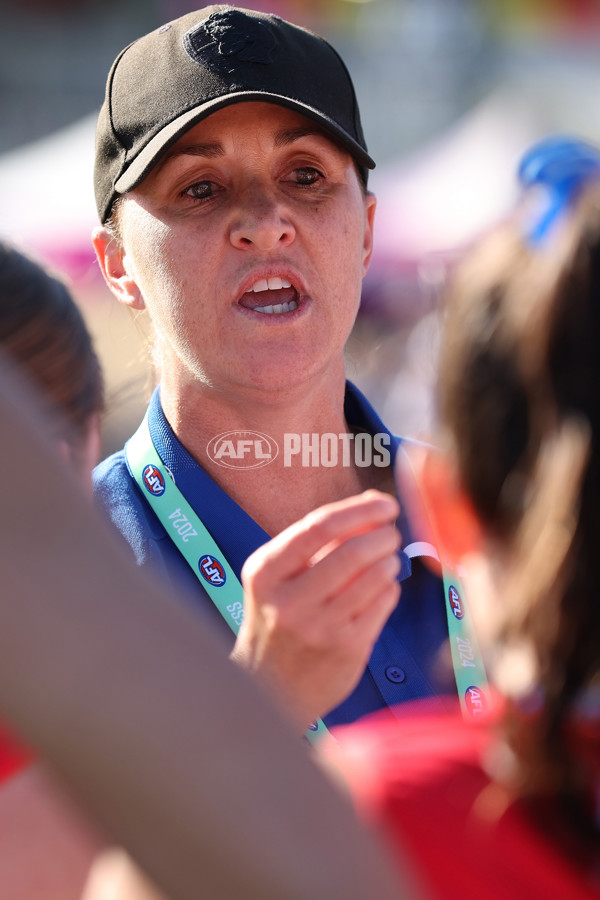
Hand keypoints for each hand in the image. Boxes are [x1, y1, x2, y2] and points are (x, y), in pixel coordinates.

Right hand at [231, 490, 400, 730]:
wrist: (270, 688)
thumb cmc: (279, 618)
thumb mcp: (277, 578)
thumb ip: (317, 541)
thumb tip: (374, 504)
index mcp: (265, 573)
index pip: (319, 527)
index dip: (360, 509)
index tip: (385, 504)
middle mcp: (288, 601)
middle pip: (352, 551)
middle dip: (382, 534)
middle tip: (390, 532)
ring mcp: (318, 628)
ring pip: (374, 576)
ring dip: (390, 560)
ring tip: (386, 560)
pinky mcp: (346, 649)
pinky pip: (383, 601)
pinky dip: (390, 587)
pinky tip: (382, 587)